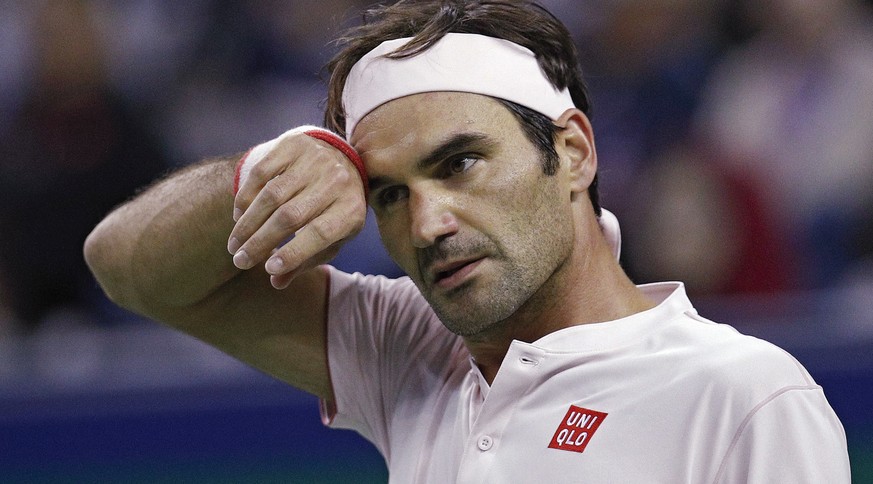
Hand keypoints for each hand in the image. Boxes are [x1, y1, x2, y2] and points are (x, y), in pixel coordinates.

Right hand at [227, 132, 366, 288]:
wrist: (342, 158)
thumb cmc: (335, 209)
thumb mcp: (333, 237)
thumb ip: (308, 259)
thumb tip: (276, 282)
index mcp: (351, 209)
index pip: (320, 233)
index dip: (293, 253)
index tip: (268, 269)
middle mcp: (336, 181)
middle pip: (290, 216)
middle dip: (260, 242)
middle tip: (240, 261)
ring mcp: (315, 159)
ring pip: (272, 195)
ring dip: (248, 223)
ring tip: (234, 245)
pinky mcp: (294, 144)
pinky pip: (261, 172)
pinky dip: (246, 197)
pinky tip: (238, 217)